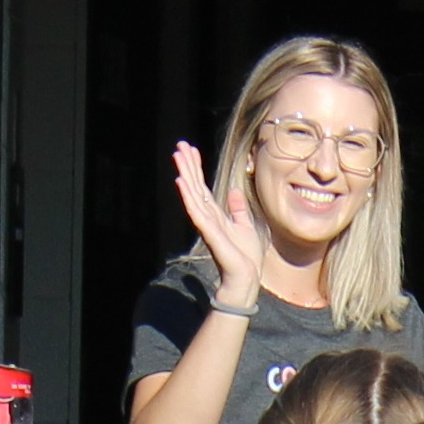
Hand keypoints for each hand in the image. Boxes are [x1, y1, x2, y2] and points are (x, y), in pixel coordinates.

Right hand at [167, 141, 265, 309]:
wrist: (246, 279)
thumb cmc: (245, 258)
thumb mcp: (245, 226)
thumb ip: (238, 210)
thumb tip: (233, 192)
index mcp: (216, 215)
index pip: (203, 187)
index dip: (197, 168)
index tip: (191, 150)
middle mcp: (207, 217)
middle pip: (195, 186)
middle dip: (188, 165)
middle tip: (180, 145)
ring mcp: (206, 224)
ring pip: (193, 193)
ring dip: (185, 173)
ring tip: (177, 155)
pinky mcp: (209, 232)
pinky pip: (196, 211)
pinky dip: (188, 196)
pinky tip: (181, 181)